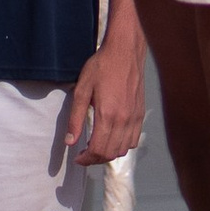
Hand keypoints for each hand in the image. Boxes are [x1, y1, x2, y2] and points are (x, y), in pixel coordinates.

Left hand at [66, 28, 147, 164]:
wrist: (125, 51)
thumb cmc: (102, 66)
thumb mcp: (82, 89)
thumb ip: (75, 118)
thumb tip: (69, 141)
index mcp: (107, 115)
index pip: (97, 150)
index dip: (86, 159)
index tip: (77, 158)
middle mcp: (123, 121)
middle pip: (110, 154)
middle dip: (95, 158)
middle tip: (84, 153)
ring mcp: (134, 119)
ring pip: (122, 150)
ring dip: (108, 153)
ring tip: (97, 145)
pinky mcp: (140, 115)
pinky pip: (133, 141)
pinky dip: (122, 146)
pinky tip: (113, 137)